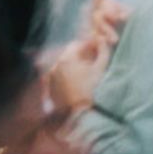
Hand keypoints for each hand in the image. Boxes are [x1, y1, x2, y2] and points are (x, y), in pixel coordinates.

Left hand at [37, 0, 127, 115]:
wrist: (80, 114)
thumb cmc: (93, 89)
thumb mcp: (101, 67)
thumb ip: (103, 50)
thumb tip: (102, 39)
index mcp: (67, 58)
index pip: (79, 44)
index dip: (90, 45)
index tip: (99, 49)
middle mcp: (55, 66)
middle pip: (69, 54)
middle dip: (81, 55)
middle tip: (92, 60)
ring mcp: (50, 79)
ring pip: (63, 66)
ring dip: (73, 66)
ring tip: (84, 73)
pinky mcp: (49, 90)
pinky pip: (57, 78)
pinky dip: (65, 78)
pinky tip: (75, 83)